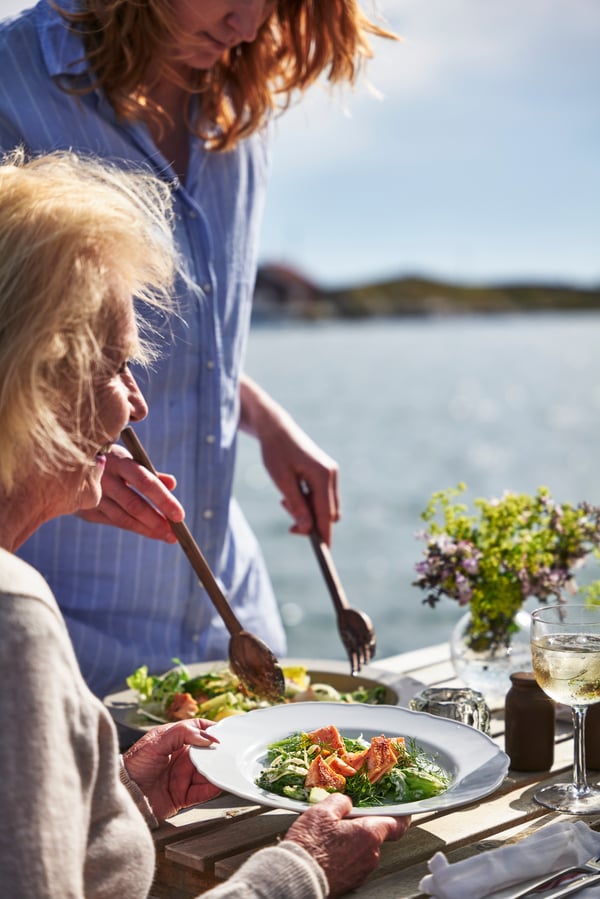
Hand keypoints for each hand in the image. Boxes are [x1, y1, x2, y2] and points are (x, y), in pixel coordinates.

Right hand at [76, 444, 183, 541]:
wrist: (65, 463)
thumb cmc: (109, 460)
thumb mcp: (128, 459)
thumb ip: (149, 472)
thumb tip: (172, 484)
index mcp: (119, 461)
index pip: (145, 482)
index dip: (164, 500)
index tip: (180, 516)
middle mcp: (104, 478)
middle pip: (134, 505)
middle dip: (156, 522)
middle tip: (174, 535)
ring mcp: (92, 495)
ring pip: (123, 518)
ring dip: (146, 529)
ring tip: (165, 536)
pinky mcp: (84, 508)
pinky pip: (112, 521)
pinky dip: (131, 527)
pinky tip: (146, 530)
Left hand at [123, 720, 221, 819]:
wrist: (124, 794)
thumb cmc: (134, 764)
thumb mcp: (157, 741)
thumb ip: (183, 733)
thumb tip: (208, 737)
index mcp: (176, 740)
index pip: (199, 730)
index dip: (212, 731)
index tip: (223, 734)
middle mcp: (181, 757)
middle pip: (207, 752)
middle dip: (218, 752)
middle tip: (230, 753)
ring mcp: (183, 776)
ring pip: (208, 772)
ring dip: (217, 771)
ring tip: (226, 769)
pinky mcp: (183, 796)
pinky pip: (203, 792)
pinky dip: (212, 789)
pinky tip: (217, 784)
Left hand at [240, 376, 339, 545]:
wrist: (276, 429)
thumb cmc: (276, 453)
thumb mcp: (282, 481)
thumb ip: (296, 505)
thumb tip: (307, 528)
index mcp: (323, 476)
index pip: (326, 514)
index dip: (324, 534)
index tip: (323, 553)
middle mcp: (331, 474)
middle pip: (329, 513)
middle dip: (312, 522)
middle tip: (289, 520)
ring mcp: (330, 473)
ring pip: (326, 506)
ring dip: (308, 511)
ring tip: (285, 500)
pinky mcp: (325, 472)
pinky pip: (322, 497)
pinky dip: (309, 502)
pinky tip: (292, 493)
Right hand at [283, 794, 409, 897]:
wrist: (297, 877)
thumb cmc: (310, 844)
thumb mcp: (323, 811)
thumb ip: (341, 802)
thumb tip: (347, 803)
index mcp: (368, 834)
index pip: (397, 824)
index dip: (401, 815)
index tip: (403, 810)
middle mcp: (370, 855)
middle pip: (374, 835)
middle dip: (363, 825)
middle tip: (344, 817)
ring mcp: (361, 871)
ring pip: (363, 849)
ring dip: (352, 840)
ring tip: (329, 835)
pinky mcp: (351, 882)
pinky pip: (354, 862)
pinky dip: (345, 854)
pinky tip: (327, 850)